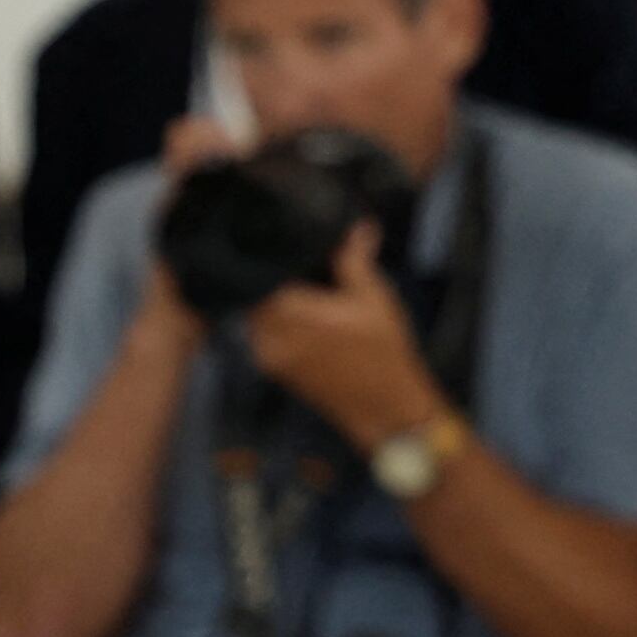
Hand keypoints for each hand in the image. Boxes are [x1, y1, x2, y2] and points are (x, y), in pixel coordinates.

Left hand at [246, 223, 445, 453]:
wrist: (385, 410)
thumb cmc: (385, 354)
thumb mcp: (374, 298)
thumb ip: (355, 261)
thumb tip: (356, 226)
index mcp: (296, 314)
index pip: (259, 277)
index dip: (265, 257)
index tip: (275, 240)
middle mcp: (276, 337)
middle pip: (252, 296)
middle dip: (268, 279)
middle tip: (287, 260)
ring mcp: (272, 357)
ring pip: (254, 317)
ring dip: (269, 301)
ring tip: (294, 285)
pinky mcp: (276, 371)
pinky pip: (261, 336)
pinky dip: (273, 322)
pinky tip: (297, 313)